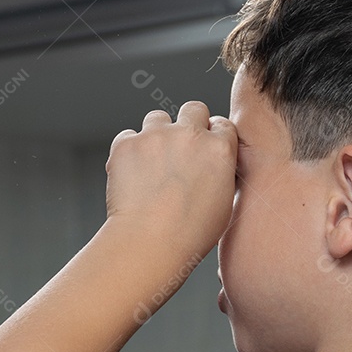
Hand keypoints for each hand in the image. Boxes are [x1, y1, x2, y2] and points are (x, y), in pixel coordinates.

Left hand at [106, 101, 236, 258]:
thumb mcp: (225, 204)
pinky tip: (132, 175)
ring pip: (157, 118)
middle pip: (194, 109)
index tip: (205, 148)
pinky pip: (127, 136)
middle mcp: (189, 135)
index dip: (213, 136)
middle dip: (189, 124)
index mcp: (219, 149)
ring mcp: (156, 136)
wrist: (150, 243)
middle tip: (180, 150)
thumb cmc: (189, 234)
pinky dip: (129, 151)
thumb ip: (222, 174)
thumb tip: (215, 168)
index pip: (222, 124)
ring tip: (152, 165)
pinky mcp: (126, 144)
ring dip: (156, 135)